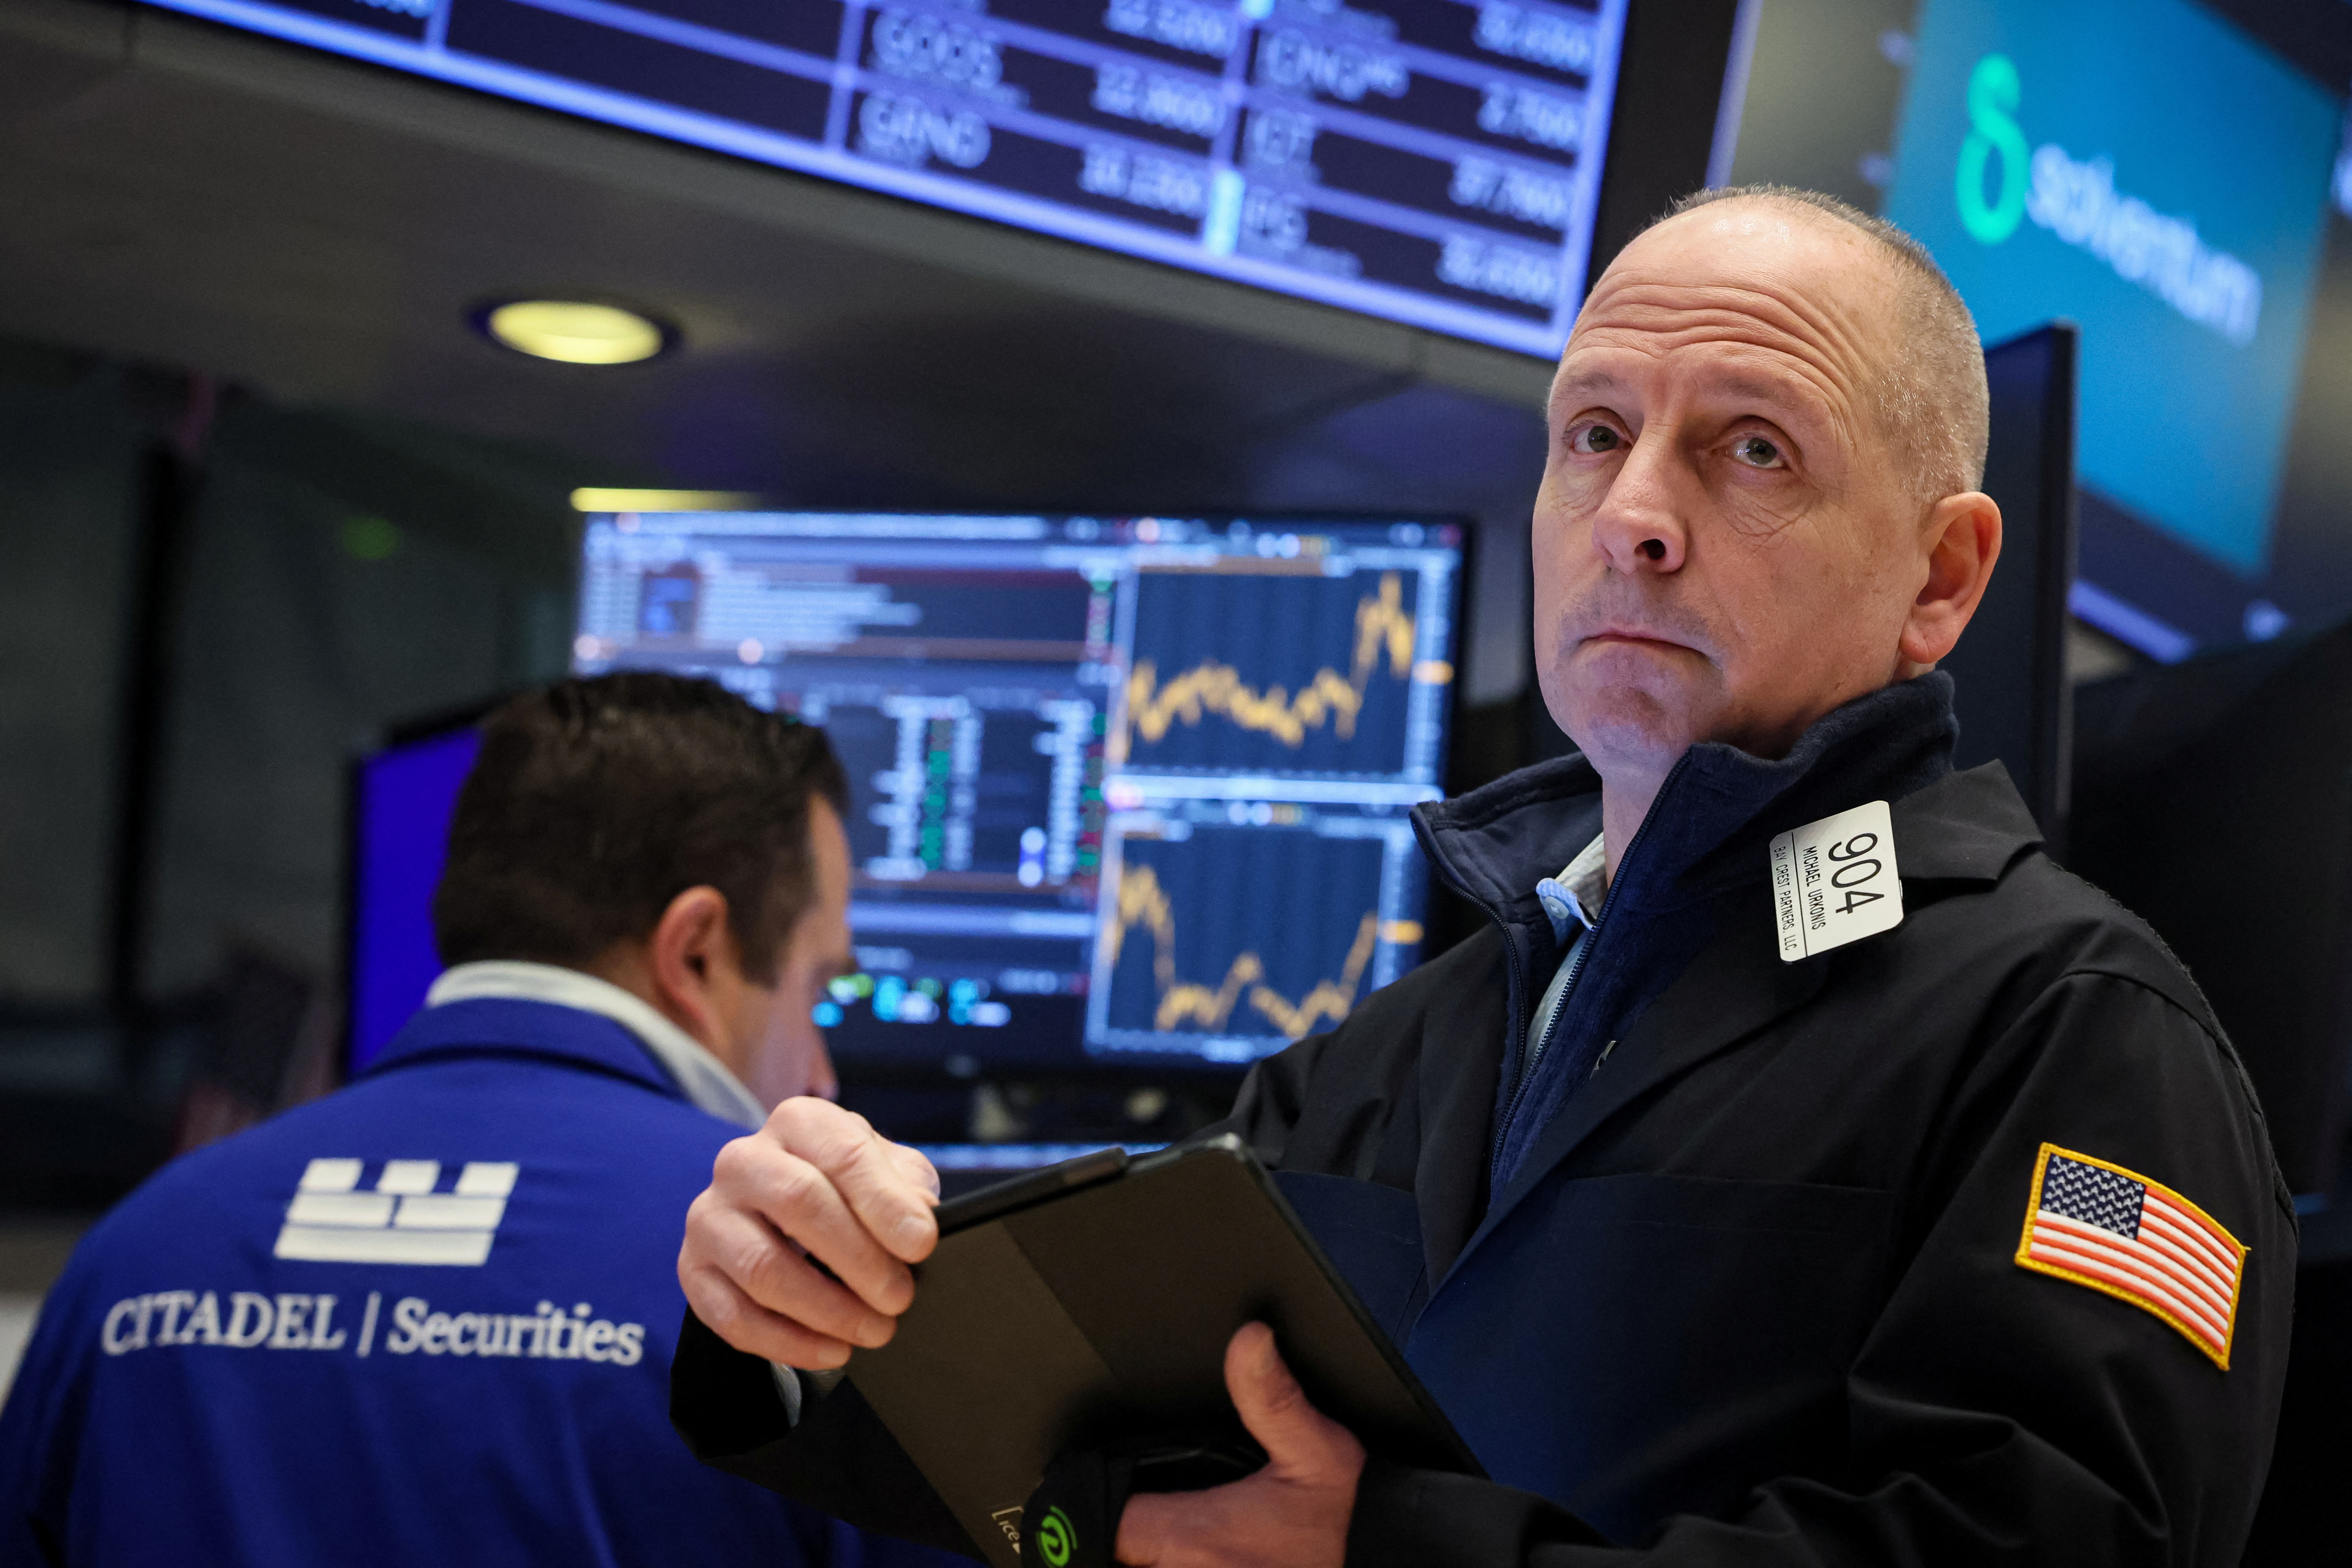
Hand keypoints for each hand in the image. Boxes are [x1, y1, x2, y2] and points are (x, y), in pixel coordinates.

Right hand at [678, 1097, 940, 1368]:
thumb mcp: (886, 1171)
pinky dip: (788, 1342)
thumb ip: (906, 1186)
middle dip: (858, 1258)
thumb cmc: (844, 1188)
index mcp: (798, 1123)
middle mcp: (743, 1161)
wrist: (780, 1213)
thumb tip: (917, 1217)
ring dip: (826, 1308)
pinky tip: (833, 1350)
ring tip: (874, 1329)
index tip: (921, 1245)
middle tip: (899, 1297)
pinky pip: (733, 1316)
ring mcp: (710, 1216)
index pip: (843, 1154)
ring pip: (762, 1266)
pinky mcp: (693, 1269)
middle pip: (799, 1202)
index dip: (885, 1202)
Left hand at [1116, 1323, 1365, 1567]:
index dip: (1101, 1508)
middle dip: (1125, 1544)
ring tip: (1167, 1545)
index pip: (1109, 1528)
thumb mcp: (1316, 1448)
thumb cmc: (1348, 1520)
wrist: (1384, 1560)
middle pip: (1118, 1562)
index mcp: (1195, 1537)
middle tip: (1150, 1521)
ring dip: (1147, 1562)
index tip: (1117, 1494)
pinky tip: (1198, 1560)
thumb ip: (1272, 1397)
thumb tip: (1250, 1340)